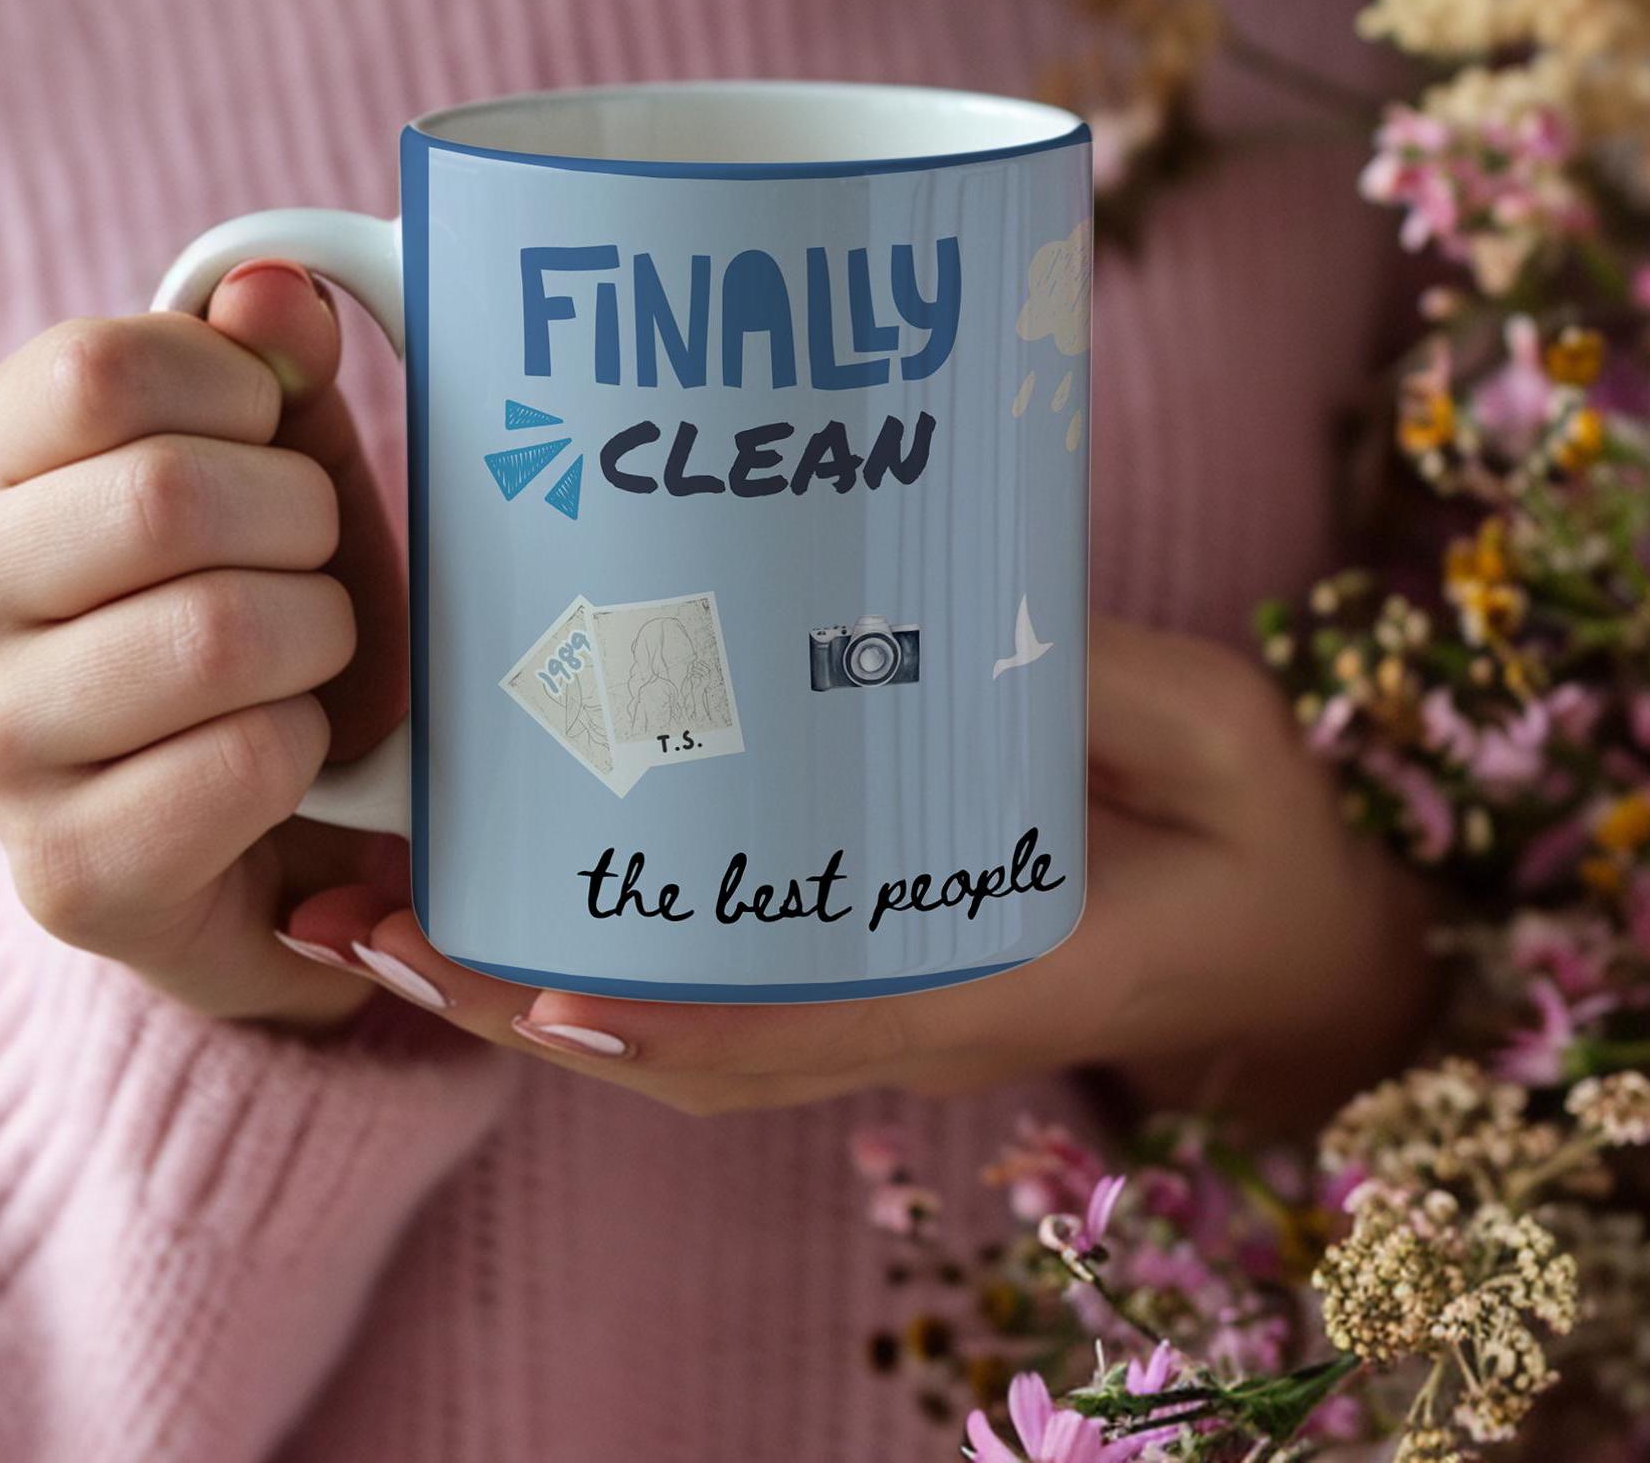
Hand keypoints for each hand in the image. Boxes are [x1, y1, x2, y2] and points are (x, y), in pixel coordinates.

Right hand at [0, 261, 410, 1026]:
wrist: (260, 821)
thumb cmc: (264, 605)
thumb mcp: (282, 465)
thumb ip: (275, 367)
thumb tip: (276, 288)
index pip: (98, 367)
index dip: (240, 390)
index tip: (269, 437)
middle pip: (168, 497)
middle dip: (301, 523)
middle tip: (310, 564)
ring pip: (218, 631)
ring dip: (316, 639)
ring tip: (301, 661)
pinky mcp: (67, 873)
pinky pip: (247, 758)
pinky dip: (308, 746)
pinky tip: (282, 755)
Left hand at [289, 617, 1434, 1123]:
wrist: (1298, 945)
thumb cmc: (1261, 840)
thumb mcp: (1211, 735)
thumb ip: (1097, 677)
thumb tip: (952, 603)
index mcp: (981, 976)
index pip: (777, 1027)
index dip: (634, 1009)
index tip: (500, 963)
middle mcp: (899, 1011)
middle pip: (666, 1046)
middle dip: (502, 999)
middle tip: (351, 913)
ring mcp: (875, 1000)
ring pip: (659, 1034)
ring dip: (510, 989)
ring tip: (367, 907)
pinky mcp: (866, 964)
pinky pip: (701, 994)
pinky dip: (585, 968)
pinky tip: (498, 898)